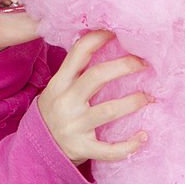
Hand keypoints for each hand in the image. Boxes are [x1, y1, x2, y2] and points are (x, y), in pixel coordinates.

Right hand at [38, 30, 150, 164]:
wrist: (34, 151)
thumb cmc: (55, 112)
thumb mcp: (57, 89)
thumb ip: (75, 72)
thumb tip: (104, 42)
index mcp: (59, 83)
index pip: (79, 53)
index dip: (99, 38)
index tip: (118, 32)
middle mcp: (65, 102)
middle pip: (97, 76)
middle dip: (124, 66)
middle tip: (144, 63)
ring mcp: (74, 126)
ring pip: (109, 111)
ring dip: (133, 102)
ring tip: (149, 97)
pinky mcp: (82, 148)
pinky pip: (109, 149)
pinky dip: (129, 145)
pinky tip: (144, 137)